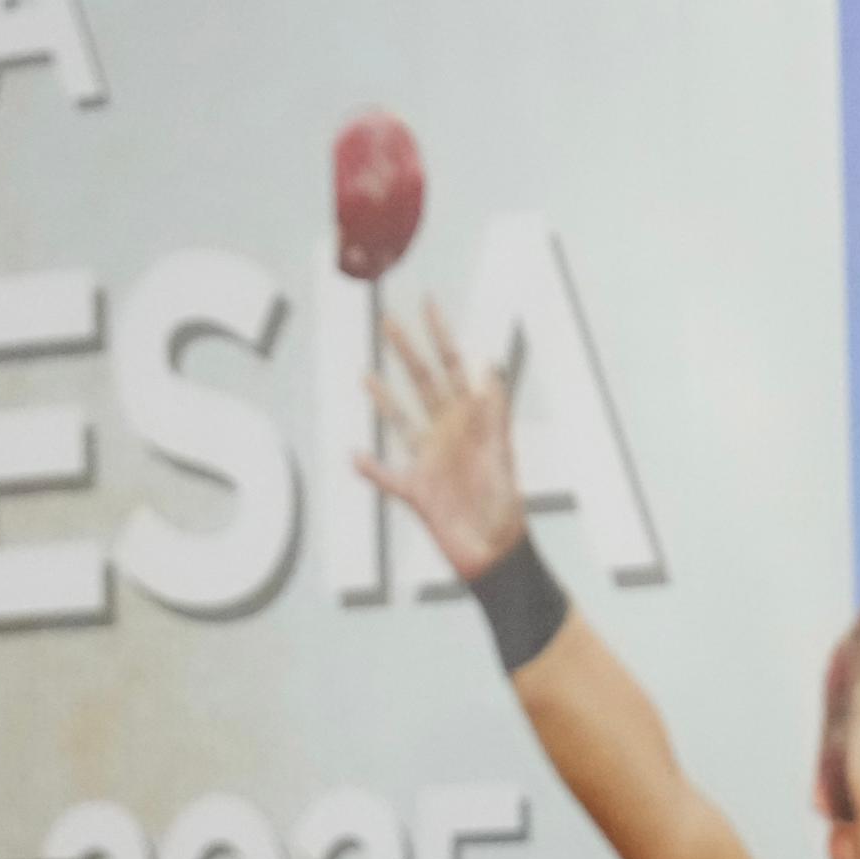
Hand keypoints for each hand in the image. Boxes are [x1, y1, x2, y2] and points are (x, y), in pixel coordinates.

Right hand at [352, 300, 528, 582]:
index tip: (428, 303)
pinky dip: (370, 469)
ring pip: (401, 421)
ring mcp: (429, 459)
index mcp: (471, 419)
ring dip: (384, 399)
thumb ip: (493, 415)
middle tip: (386, 319)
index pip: (453, 366)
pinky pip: (386, 477)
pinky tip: (354, 457)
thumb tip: (490, 370)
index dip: (441, 335)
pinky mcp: (414, 491)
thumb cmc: (505, 508)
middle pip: (422, 382)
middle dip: (406, 351)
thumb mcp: (501, 458)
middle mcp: (448, 432)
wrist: (495, 555)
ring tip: (366, 376)